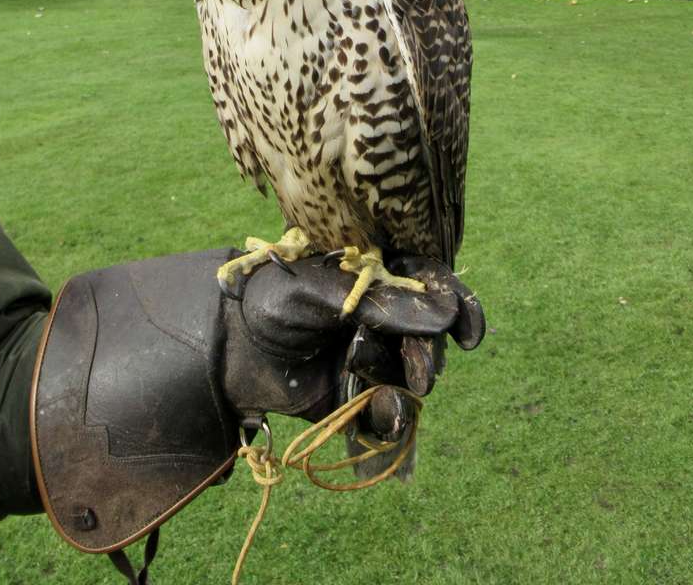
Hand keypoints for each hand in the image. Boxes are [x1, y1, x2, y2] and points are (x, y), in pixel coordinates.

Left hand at [223, 253, 483, 419]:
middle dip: (428, 354)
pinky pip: (387, 414)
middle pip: (429, 336)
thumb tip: (442, 313)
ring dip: (403, 381)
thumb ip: (379, 302)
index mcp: (376, 275)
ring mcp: (370, 357)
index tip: (468, 333)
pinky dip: (391, 418)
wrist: (224, 345)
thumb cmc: (266, 298)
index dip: (458, 304)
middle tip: (421, 371)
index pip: (431, 284)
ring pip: (412, 376)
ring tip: (379, 379)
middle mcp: (381, 317)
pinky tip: (384, 416)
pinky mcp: (354, 397)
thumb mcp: (319, 289)